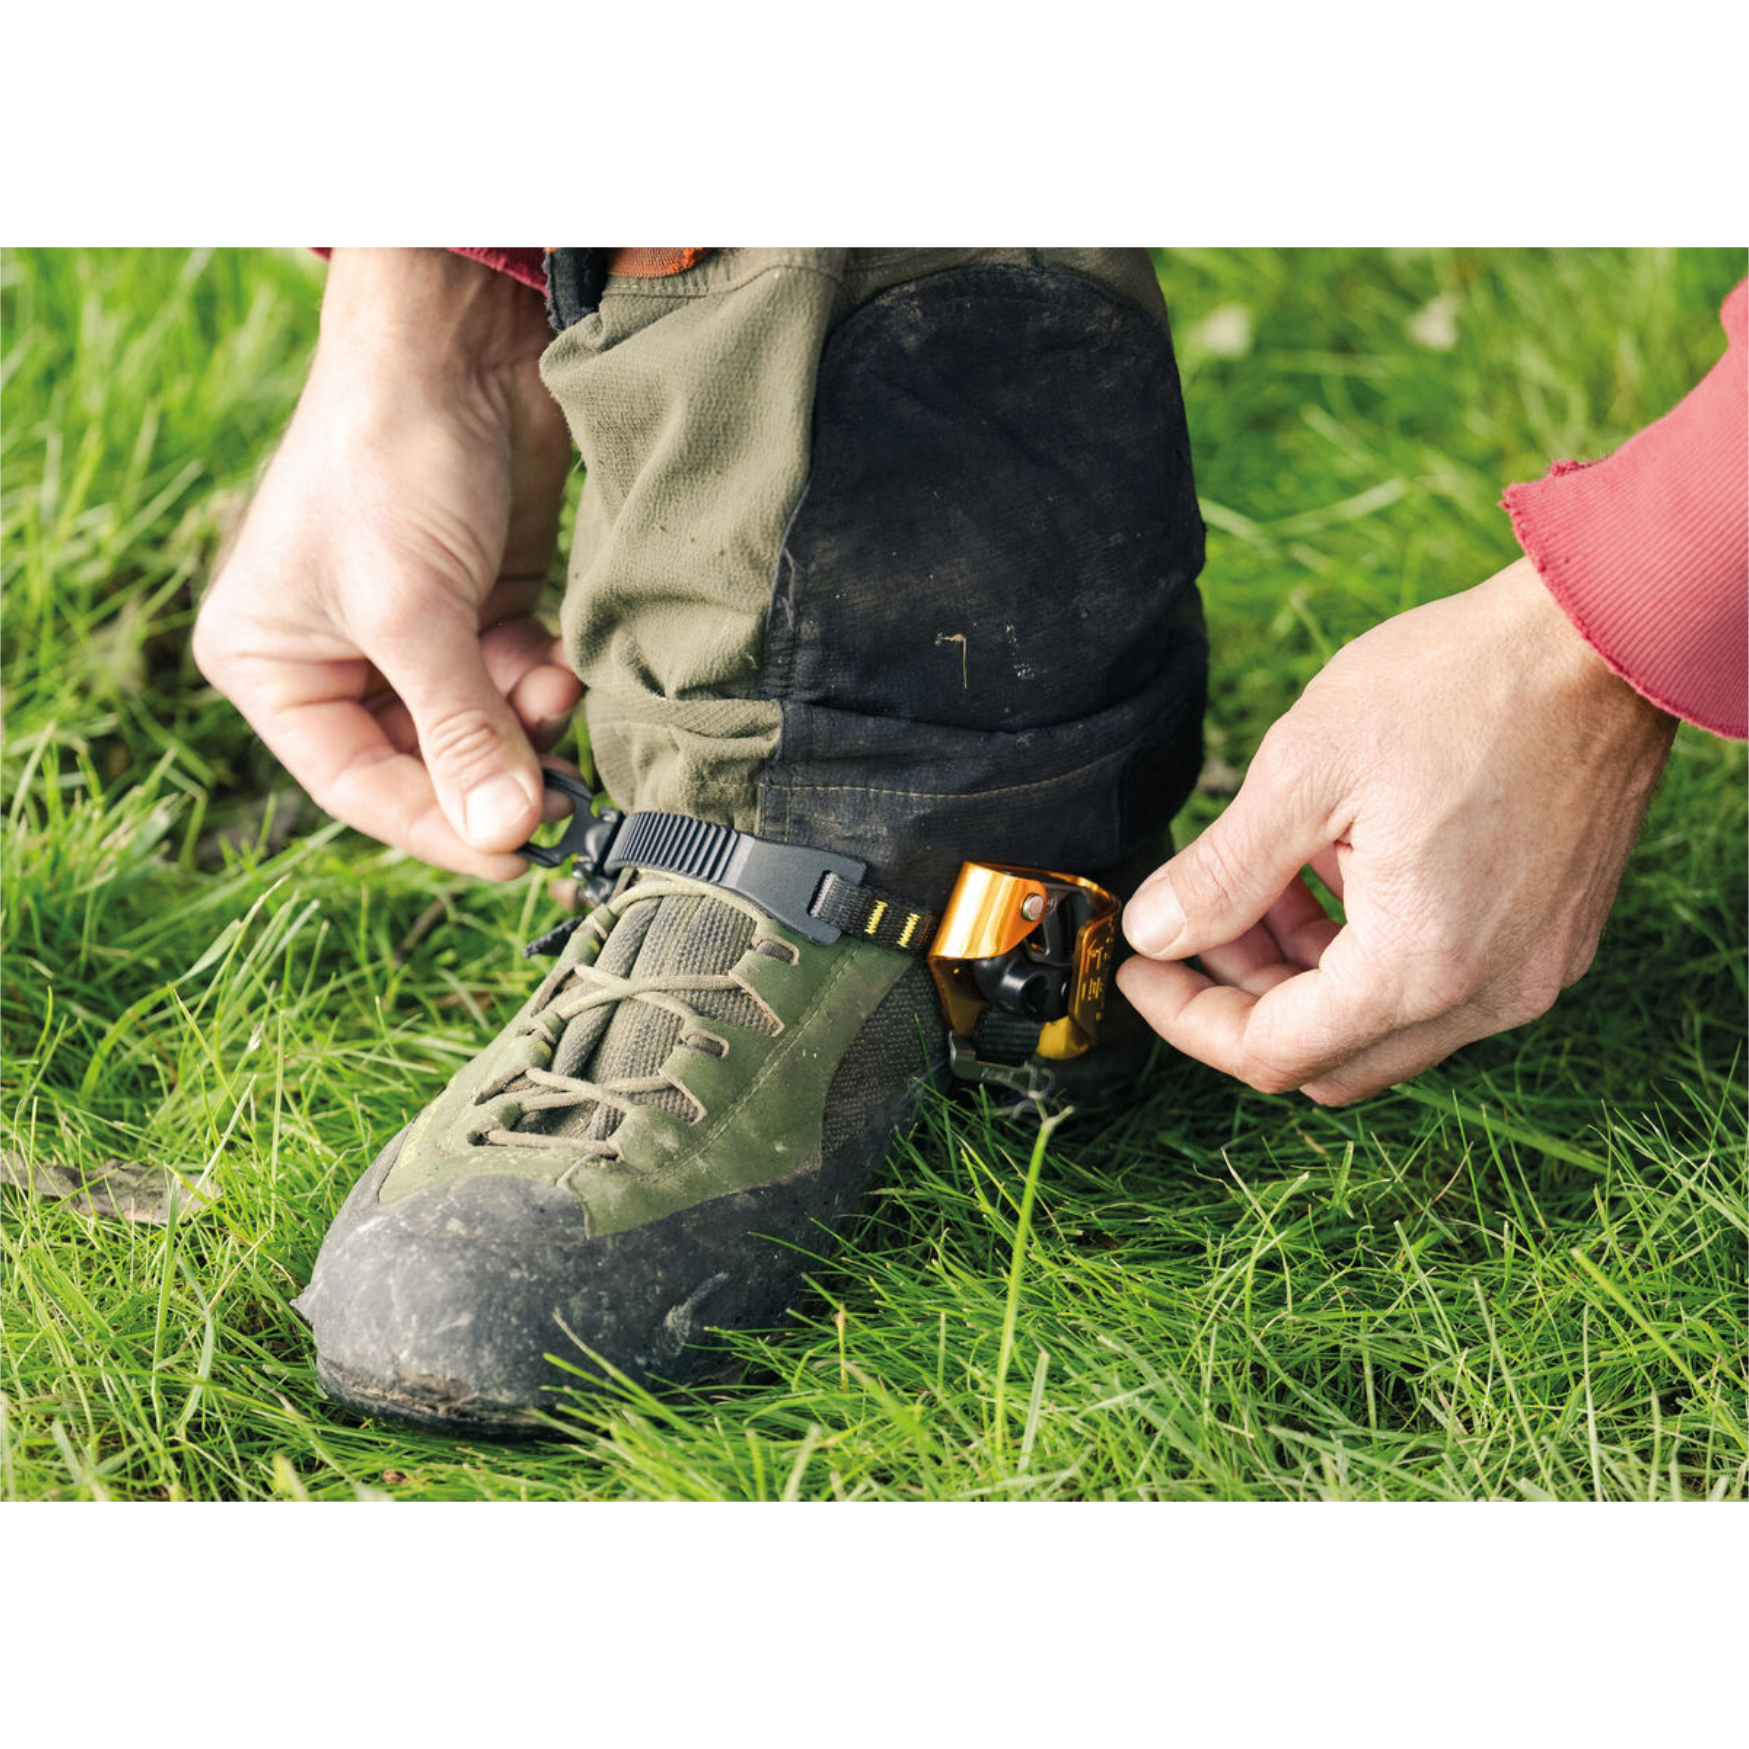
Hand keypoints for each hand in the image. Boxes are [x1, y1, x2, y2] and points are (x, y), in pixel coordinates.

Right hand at [193, 248, 579, 877]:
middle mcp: (337, 658)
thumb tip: (505, 835)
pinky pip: (516, 682)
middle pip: (427, 763)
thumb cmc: (392, 460)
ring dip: (527, 724)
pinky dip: (544, 682)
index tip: (514, 858)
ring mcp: (415, 632)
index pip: (359, 785)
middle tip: (559, 795)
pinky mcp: (480, 603)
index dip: (438, 829)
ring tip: (552, 688)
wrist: (459, 340)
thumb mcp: (413, 612)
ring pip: (482, 727)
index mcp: (273, 664)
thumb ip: (459, 728)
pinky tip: (561, 660)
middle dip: (494, 770)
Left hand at [1116, 557, 1677, 1103]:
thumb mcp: (1306, 771)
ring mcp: (1532, 972)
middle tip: (1198, 921)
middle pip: (1329, 1055)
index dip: (1188, 1018)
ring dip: (1305, 973)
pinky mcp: (1551, 939)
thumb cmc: (1461, 686)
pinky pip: (1438, 986)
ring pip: (1381, 1025)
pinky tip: (1338, 868)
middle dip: (1245, 997)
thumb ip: (1221, 873)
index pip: (1274, 1053)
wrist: (1602, 635)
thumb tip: (1154, 933)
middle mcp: (1488, 996)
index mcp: (1421, 967)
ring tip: (1266, 878)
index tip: (1141, 969)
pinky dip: (1368, 951)